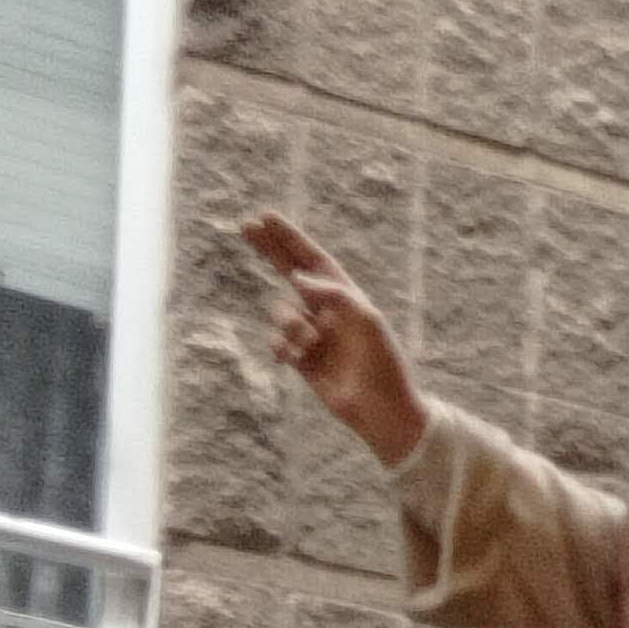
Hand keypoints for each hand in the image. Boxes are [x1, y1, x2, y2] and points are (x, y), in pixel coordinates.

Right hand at [243, 214, 426, 469]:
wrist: (383, 410)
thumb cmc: (383, 364)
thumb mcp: (367, 321)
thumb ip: (334, 294)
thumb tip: (296, 277)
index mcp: (347, 298)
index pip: (314, 261)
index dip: (291, 239)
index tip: (267, 217)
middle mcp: (328, 312)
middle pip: (290, 272)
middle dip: (269, 250)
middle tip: (245, 226)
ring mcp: (313, 334)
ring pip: (281, 313)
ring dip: (288, 323)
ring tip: (310, 341)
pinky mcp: (302, 359)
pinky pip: (279, 343)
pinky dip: (281, 346)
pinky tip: (294, 358)